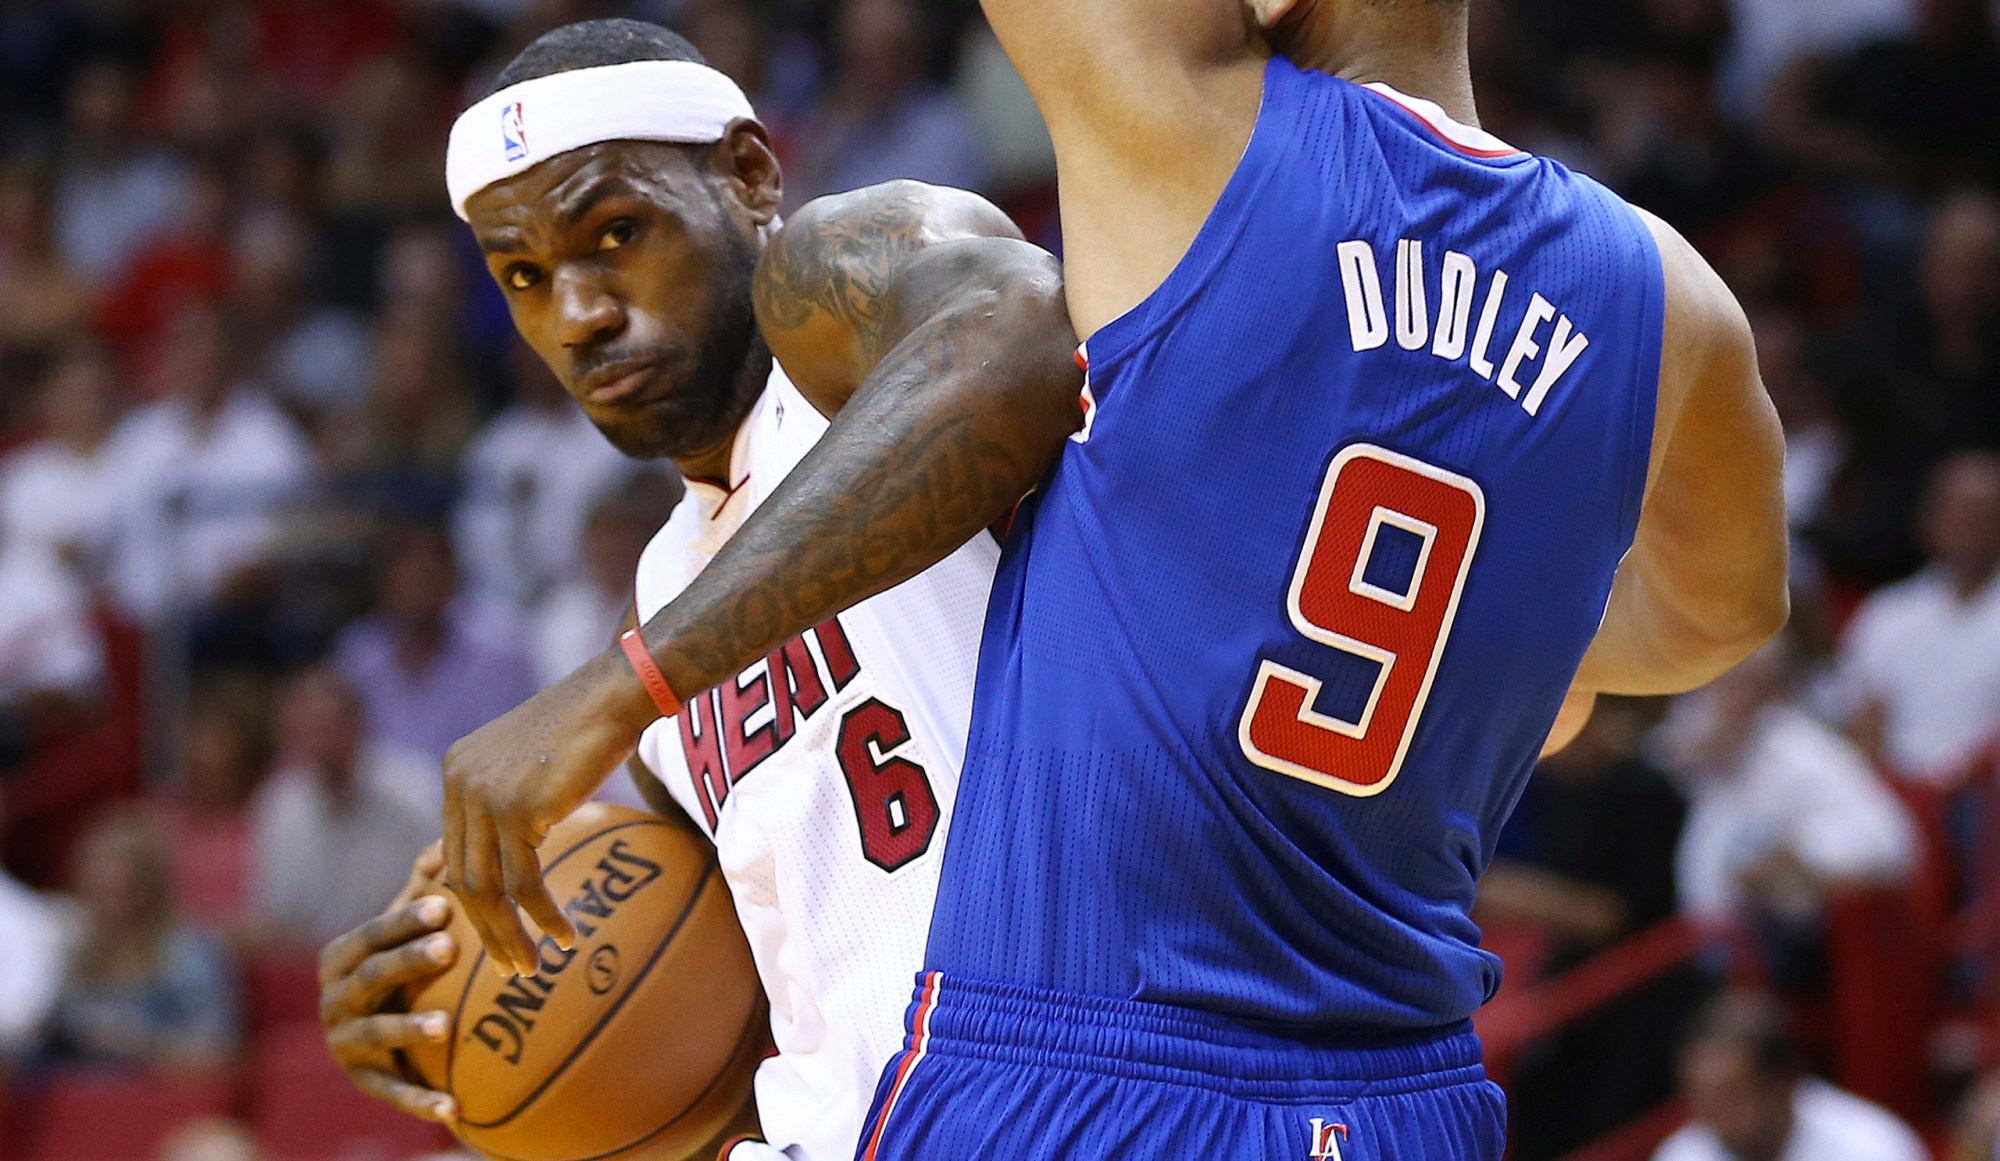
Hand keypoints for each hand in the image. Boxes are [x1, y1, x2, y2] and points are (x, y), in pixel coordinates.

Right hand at [318, 844, 459, 1122]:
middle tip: (449, 948)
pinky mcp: (363, 1082)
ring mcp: (344, 1044)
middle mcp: (334, 1000)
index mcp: (341, 958)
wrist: (374, 1037)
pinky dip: (420, 1101)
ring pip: (376, 1035)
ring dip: (409, 1030)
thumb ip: (419, 890)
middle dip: (409, 961)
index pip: (372, 933)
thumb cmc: (397, 968)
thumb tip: (445, 842)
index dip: (405, 919)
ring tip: (446, 1025)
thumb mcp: (401, 930)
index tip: (445, 905)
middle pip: (372, 977)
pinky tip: (453, 1109)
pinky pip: (392, 1092)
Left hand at [443, 650, 651, 976]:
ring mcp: (484, 797)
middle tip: (507, 966)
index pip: (455, 849)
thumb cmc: (593, 723)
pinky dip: (543, 916)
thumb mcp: (535, 762)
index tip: (496, 930)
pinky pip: (524, 883)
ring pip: (487, 888)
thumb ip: (514, 799)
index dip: (474, 897)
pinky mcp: (516, 811)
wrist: (617, 693)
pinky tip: (564, 935)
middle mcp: (460, 783)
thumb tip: (520, 848)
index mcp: (458, 769)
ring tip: (531, 966)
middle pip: (463, 875)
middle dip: (485, 929)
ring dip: (509, 935)